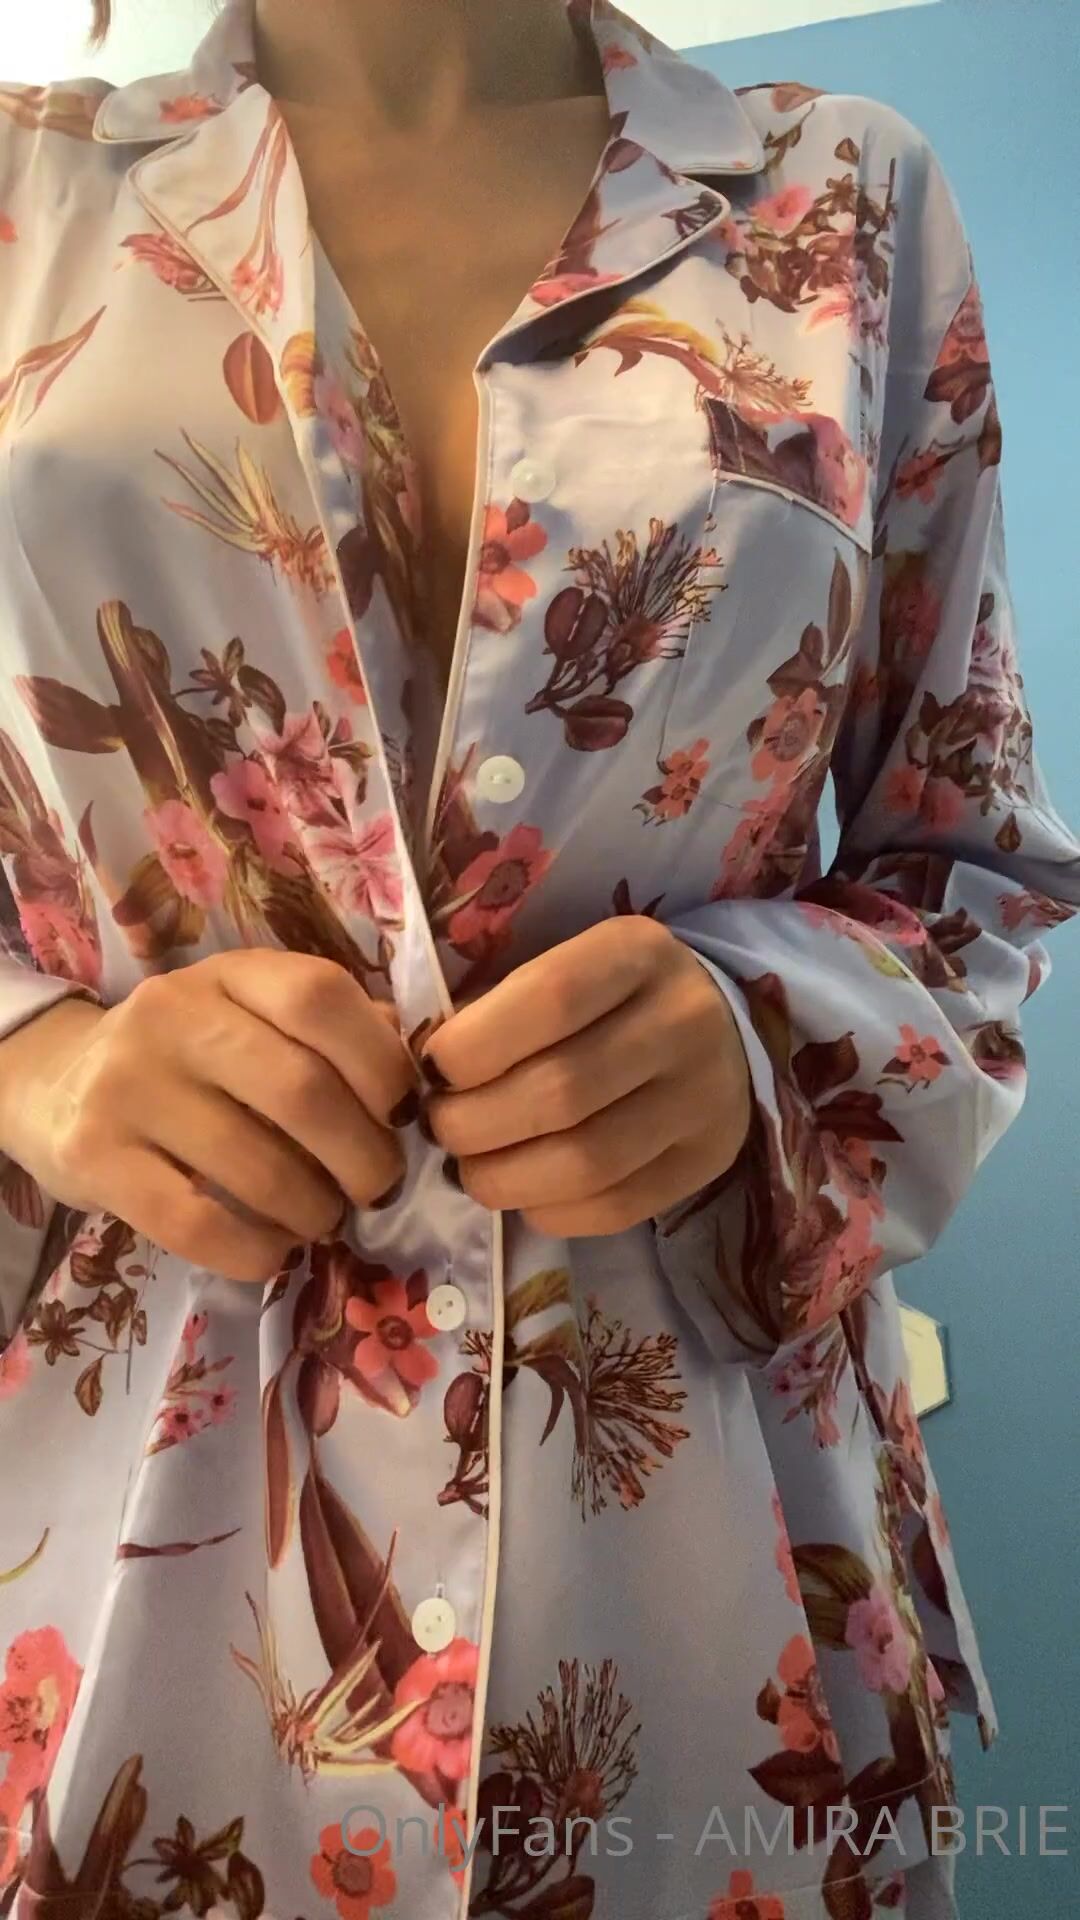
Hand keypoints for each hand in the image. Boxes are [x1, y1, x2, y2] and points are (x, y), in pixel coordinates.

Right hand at [0, 952, 419, 1282]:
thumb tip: (414, 1066)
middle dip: (364, 1156)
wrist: (55, 1086)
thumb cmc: (187, 1058)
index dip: (381, 1061)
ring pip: (257, 1168)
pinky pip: (199, 1223)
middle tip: (376, 1186)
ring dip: (315, 1211)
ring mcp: (127, 1086)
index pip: (320, 996)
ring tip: (322, 1219)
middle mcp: (172, 1017)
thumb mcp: (249, 1017)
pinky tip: (274, 1251)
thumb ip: (329, 1032)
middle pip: (302, 1091)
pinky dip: (256, 1251)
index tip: (402, 1112)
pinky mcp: (95, 1158)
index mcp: (228, 975)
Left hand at [418, 916, 751, 1235]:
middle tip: (439, 1128)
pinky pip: (615, 1207)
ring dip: (502, 1178)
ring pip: (586, 1162)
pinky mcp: (707, 1160)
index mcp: (637, 953)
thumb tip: (421, 1076)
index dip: (472, 1046)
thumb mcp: (561, 965)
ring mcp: (705, 1097)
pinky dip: (548, 1210)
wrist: (720, 1025)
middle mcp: (684, 1021)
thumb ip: (497, 1008)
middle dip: (473, 1123)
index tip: (431, 1069)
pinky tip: (522, 1192)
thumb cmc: (606, 995)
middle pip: (560, 1092)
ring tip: (468, 1168)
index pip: (549, 1001)